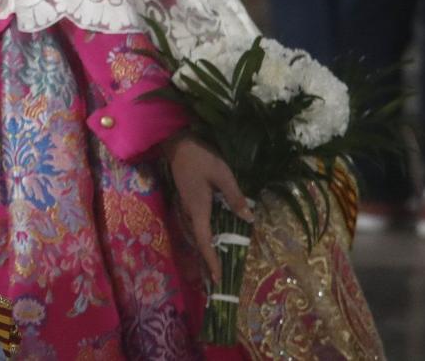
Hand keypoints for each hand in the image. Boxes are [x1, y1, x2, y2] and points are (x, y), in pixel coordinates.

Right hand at [164, 133, 253, 283]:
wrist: (176, 143)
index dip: (211, 260)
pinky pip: (193, 226)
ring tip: (210, 265)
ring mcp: (185, 206)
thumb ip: (235, 197)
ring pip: (193, 235)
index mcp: (198, 209)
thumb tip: (248, 219)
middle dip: (205, 262)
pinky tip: (206, 239)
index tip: (218, 278)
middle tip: (214, 280)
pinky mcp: (186, 201)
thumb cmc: (201, 157)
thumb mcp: (223, 175)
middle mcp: (189, 212)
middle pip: (197, 243)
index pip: (205, 241)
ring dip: (202, 251)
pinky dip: (200, 238)